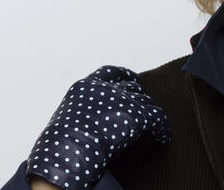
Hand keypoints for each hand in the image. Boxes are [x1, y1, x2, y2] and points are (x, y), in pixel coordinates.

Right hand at [25, 66, 169, 189]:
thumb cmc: (61, 143)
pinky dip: (162, 128)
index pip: (108, 73)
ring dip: (149, 114)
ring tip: (153, 128)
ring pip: (146, 102)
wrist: (69, 151)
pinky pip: (158, 118)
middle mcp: (107, 89)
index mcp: (86, 87)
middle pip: (130, 88)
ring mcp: (123, 100)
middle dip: (137, 98)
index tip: (132, 77)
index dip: (123, 74)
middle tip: (141, 110)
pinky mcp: (137, 114)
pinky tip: (163, 137)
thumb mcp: (68, 120)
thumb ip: (84, 113)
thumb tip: (93, 124)